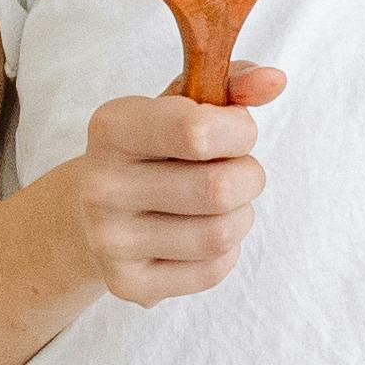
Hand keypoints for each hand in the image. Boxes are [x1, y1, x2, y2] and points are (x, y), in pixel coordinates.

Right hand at [61, 67, 286, 307]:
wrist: (90, 212)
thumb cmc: (152, 149)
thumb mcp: (182, 106)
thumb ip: (230, 85)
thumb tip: (274, 80)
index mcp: (111, 127)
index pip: (198, 132)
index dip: (238, 132)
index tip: (235, 131)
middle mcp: (101, 185)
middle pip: (218, 189)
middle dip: (248, 177)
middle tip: (235, 172)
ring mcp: (109, 240)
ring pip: (220, 234)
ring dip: (240, 216)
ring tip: (221, 204)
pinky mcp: (127, 283)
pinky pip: (212, 271)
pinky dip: (225, 252)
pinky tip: (200, 233)